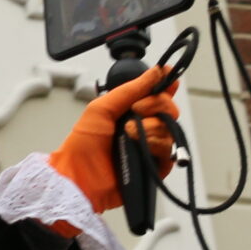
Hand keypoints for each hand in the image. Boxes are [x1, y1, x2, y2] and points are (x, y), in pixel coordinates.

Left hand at [46, 67, 180, 214]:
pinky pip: (169, 150)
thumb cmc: (83, 145)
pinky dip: (158, 143)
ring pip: (170, 128)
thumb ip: (130, 89)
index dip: (165, 85)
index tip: (169, 77)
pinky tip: (143, 144)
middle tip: (136, 110)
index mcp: (130, 113)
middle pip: (168, 109)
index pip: (156, 95)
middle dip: (156, 104)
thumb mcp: (102, 108)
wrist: (79, 177)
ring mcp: (150, 147)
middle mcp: (143, 128)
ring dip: (152, 126)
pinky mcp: (155, 167)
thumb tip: (157, 71)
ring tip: (130, 133)